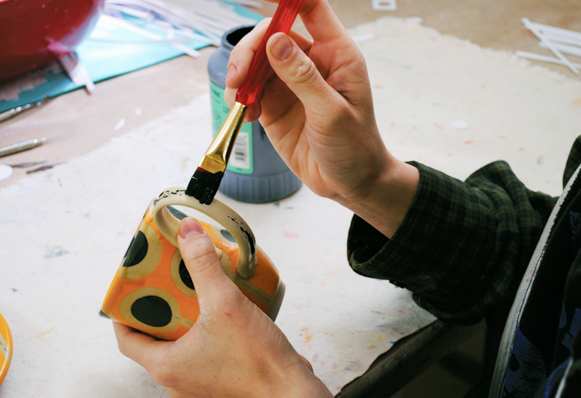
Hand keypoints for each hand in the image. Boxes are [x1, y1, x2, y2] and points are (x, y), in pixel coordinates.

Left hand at [114, 217, 335, 397]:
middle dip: (160, 311)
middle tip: (168, 285)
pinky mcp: (220, 386)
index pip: (127, 339)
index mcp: (167, 367)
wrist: (292, 395)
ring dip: (185, 323)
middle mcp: (177, 382)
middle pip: (154, 341)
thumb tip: (188, 232)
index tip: (131, 291)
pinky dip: (204, 336)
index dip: (124, 313)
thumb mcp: (225, 303)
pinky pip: (202, 357)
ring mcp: (198, 388)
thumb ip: (204, 264)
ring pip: (180, 349)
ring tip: (197, 295)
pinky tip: (222, 317)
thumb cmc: (259, 364)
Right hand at [225, 0, 418, 236]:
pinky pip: (249, 90)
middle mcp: (311, 63)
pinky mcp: (275, 105)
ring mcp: (290, 84)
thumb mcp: (331, 112)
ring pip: (255, 61)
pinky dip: (240, 97)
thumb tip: (275, 41)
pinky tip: (247, 114)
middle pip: (272, 33)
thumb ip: (303, 77)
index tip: (260, 0)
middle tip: (238, 76)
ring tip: (239, 98)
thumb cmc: (355, 147)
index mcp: (336, 54)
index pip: (311, 8)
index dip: (286, 0)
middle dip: (250, 50)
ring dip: (240, 74)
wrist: (349, 184)